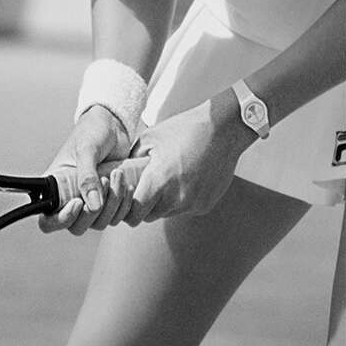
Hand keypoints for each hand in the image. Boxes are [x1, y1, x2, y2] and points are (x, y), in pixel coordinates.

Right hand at [40, 106, 137, 236]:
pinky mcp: (109, 201)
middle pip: (77, 226)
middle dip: (94, 211)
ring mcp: (91, 202)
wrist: (114, 125)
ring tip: (118, 175)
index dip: (61, 219)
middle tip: (104, 181)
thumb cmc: (92, 131)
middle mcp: (70, 199)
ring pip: (99, 223)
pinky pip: (116, 216)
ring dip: (112, 204)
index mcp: (55, 187)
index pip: (48, 220)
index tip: (78, 203)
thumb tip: (93, 206)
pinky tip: (127, 184)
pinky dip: (124, 204)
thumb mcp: (87, 150)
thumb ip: (87, 177)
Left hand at [125, 98, 253, 223]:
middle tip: (145, 187)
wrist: (224, 129)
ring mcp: (194, 204)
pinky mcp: (206, 205)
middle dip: (144, 205)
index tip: (128, 197)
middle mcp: (177, 198)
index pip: (135, 213)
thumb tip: (121, 176)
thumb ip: (132, 161)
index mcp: (160, 181)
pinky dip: (181, 199)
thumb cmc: (184, 129)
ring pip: (168, 213)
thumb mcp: (149, 138)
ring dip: (163, 202)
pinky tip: (186, 178)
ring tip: (167, 178)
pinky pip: (185, 208)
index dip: (128, 208)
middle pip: (150, 216)